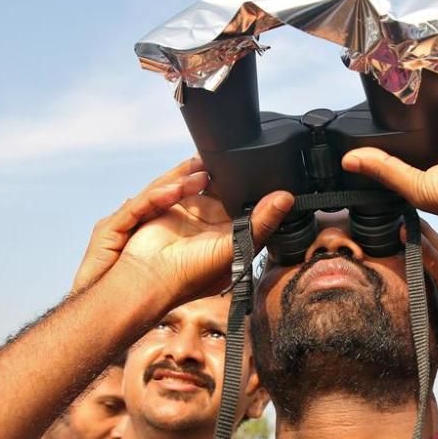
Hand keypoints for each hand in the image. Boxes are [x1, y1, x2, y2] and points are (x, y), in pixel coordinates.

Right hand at [76, 158, 294, 303]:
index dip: (242, 181)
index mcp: (225, 227)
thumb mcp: (235, 247)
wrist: (150, 283)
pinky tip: (182, 186)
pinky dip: (172, 185)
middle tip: (222, 155)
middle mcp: (203, 217)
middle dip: (215, 167)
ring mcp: (179, 210)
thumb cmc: (192, 275)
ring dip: (194, 171)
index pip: (237, 196)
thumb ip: (261, 222)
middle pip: (212, 181)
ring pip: (187, 179)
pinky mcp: (156, 207)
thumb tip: (287, 197)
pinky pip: (166, 186)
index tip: (252, 164)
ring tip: (203, 165)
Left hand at [341, 89, 437, 232]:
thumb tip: (350, 161)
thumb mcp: (416, 188)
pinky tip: (404, 70)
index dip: (387, 143)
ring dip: (407, 95)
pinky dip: (425, 77)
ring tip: (379, 84)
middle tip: (366, 107)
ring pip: (426, 102)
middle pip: (414, 125)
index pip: (406, 150)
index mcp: (437, 169)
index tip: (357, 135)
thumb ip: (385, 169)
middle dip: (395, 119)